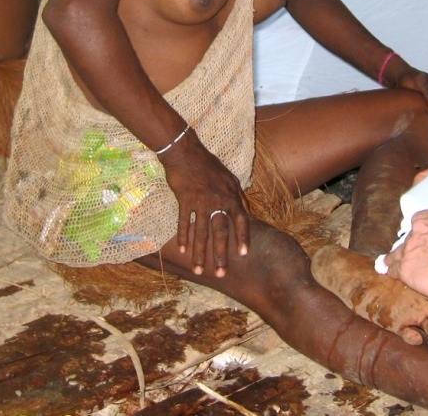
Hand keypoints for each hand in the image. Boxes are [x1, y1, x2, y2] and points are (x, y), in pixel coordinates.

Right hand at [162, 143, 249, 277]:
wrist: (186, 153)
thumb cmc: (208, 165)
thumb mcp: (229, 177)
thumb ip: (236, 194)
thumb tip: (244, 209)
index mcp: (231, 195)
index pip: (241, 220)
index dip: (242, 238)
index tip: (244, 254)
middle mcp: (218, 200)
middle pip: (220, 231)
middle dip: (221, 254)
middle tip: (221, 273)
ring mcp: (201, 201)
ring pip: (201, 232)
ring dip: (200, 253)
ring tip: (199, 269)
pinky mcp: (184, 199)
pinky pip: (184, 222)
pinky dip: (183, 236)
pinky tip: (183, 250)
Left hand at [385, 207, 427, 298]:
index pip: (422, 219)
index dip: (421, 230)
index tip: (422, 235)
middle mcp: (420, 228)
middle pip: (410, 236)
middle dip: (412, 245)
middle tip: (415, 254)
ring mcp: (410, 246)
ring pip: (398, 252)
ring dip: (396, 257)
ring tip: (390, 262)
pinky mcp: (405, 266)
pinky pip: (393, 268)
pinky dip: (392, 270)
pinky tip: (389, 272)